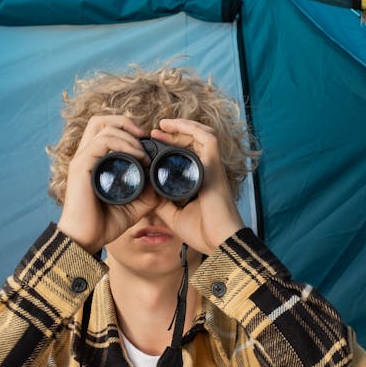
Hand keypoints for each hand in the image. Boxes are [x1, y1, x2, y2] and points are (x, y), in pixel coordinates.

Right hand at [56, 115, 158, 253]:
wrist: (86, 239)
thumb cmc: (104, 224)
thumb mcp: (134, 205)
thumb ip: (147, 192)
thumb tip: (162, 182)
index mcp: (94, 161)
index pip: (106, 129)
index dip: (128, 129)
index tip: (148, 144)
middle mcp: (86, 156)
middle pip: (100, 120)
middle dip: (125, 122)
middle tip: (144, 137)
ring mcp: (82, 159)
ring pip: (103, 126)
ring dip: (129, 136)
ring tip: (144, 153)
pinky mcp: (81, 166)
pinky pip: (102, 142)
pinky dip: (123, 144)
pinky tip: (138, 158)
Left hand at [151, 119, 244, 255]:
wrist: (219, 241)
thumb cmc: (202, 232)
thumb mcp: (173, 214)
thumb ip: (161, 201)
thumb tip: (146, 190)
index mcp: (199, 179)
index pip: (187, 154)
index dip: (170, 146)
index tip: (152, 144)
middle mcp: (208, 169)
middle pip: (194, 141)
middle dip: (174, 133)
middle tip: (154, 132)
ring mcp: (213, 166)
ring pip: (202, 134)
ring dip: (182, 126)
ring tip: (163, 124)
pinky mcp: (215, 166)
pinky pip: (208, 138)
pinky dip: (192, 128)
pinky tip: (175, 125)